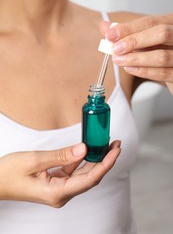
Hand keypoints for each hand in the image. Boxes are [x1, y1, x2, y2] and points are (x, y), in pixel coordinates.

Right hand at [0, 141, 120, 207]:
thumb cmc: (9, 173)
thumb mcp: (34, 160)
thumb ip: (61, 156)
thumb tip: (84, 149)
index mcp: (57, 193)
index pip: (90, 179)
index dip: (106, 164)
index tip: (116, 150)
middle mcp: (61, 194)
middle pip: (90, 177)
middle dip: (104, 160)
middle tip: (115, 144)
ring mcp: (59, 189)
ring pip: (83, 174)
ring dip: (95, 160)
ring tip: (106, 145)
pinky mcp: (56, 183)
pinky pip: (73, 172)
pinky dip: (82, 160)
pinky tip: (88, 150)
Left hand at [100, 14, 172, 93]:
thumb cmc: (160, 52)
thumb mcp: (144, 40)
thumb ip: (126, 33)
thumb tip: (105, 27)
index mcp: (172, 23)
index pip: (151, 21)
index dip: (129, 28)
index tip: (111, 34)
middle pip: (161, 33)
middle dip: (134, 41)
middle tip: (116, 49)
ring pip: (161, 56)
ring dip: (136, 59)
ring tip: (119, 60)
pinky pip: (162, 73)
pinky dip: (143, 71)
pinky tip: (130, 69)